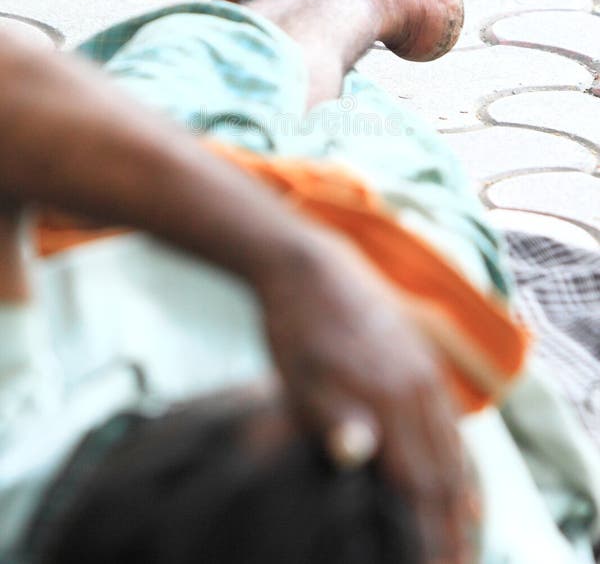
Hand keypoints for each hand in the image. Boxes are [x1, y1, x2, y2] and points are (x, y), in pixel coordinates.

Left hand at [260, 225, 476, 562]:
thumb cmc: (295, 329)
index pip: (418, 484)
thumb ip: (332, 419)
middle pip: (445, 471)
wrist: (309, 265)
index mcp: (388, 398)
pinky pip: (450, 416)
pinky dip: (458, 453)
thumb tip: (357, 456)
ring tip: (460, 529)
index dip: (427, 532)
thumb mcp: (300, 378)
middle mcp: (419, 387)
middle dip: (451, 524)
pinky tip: (454, 468)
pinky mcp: (422, 356)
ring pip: (454, 444)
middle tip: (451, 559)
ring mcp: (425, 369)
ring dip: (460, 494)